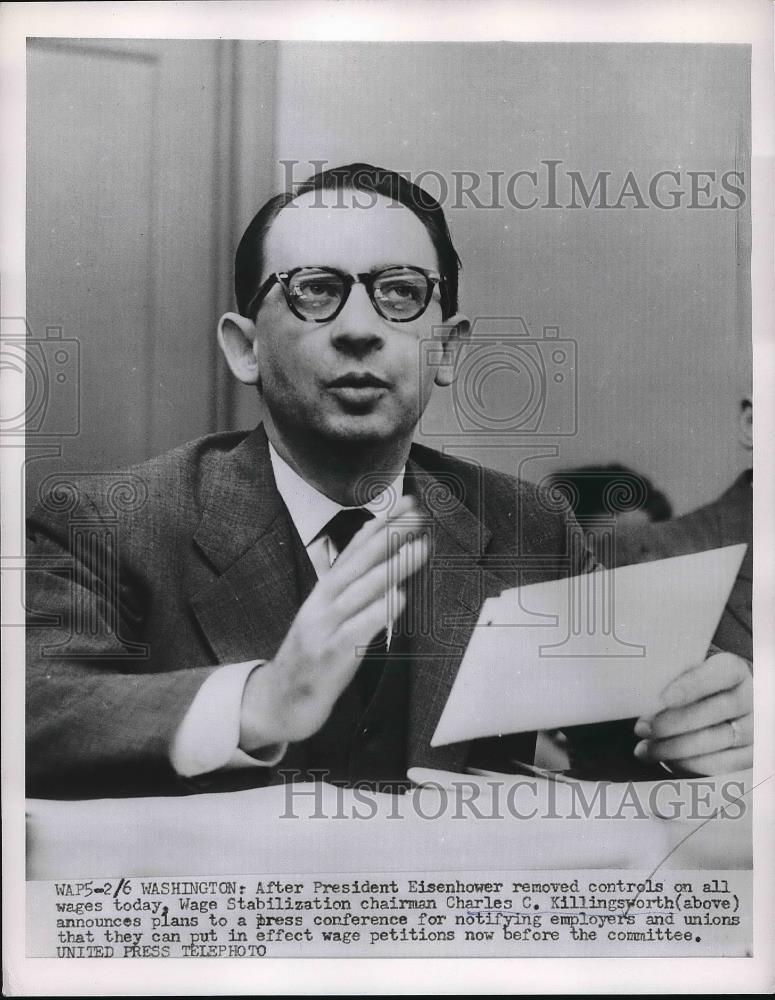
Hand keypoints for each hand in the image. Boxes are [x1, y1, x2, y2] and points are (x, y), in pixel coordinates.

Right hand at [239, 495, 427, 749]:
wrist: (280, 700)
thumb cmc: (312, 655)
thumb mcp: (328, 615)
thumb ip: (351, 588)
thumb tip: (382, 560)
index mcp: (324, 592)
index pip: (354, 550)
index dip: (381, 525)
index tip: (407, 504)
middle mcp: (323, 604)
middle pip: (359, 563)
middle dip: (390, 535)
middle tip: (418, 514)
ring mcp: (325, 628)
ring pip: (362, 591)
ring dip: (392, 566)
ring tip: (419, 547)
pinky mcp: (331, 656)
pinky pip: (357, 630)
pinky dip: (378, 611)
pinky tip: (399, 596)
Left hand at [633, 652, 752, 774]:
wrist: (719, 703)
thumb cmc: (694, 685)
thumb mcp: (686, 673)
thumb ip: (672, 676)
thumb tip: (643, 691)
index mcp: (735, 670)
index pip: (720, 673)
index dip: (692, 685)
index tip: (663, 699)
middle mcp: (751, 698)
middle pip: (715, 711)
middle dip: (674, 722)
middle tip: (642, 728)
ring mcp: (753, 729)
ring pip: (717, 740)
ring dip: (676, 747)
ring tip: (646, 748)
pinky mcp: (750, 755)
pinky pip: (722, 764)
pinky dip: (690, 764)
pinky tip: (665, 759)